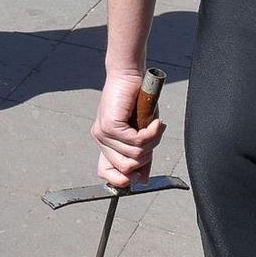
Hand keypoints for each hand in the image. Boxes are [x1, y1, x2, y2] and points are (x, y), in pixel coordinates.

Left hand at [91, 68, 166, 189]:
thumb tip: (142, 180)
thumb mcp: (142, 133)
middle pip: (126, 168)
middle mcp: (101, 139)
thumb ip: (141, 155)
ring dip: (152, 142)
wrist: (129, 76)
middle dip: (146, 158)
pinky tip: (154, 122)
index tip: (141, 174)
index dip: (123, 179)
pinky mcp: (110, 125)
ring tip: (154, 126)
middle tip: (152, 138)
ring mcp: (103, 133)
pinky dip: (152, 133)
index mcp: (106, 144)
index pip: (105, 172)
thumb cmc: (138, 103)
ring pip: (135, 156)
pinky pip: (137, 142)